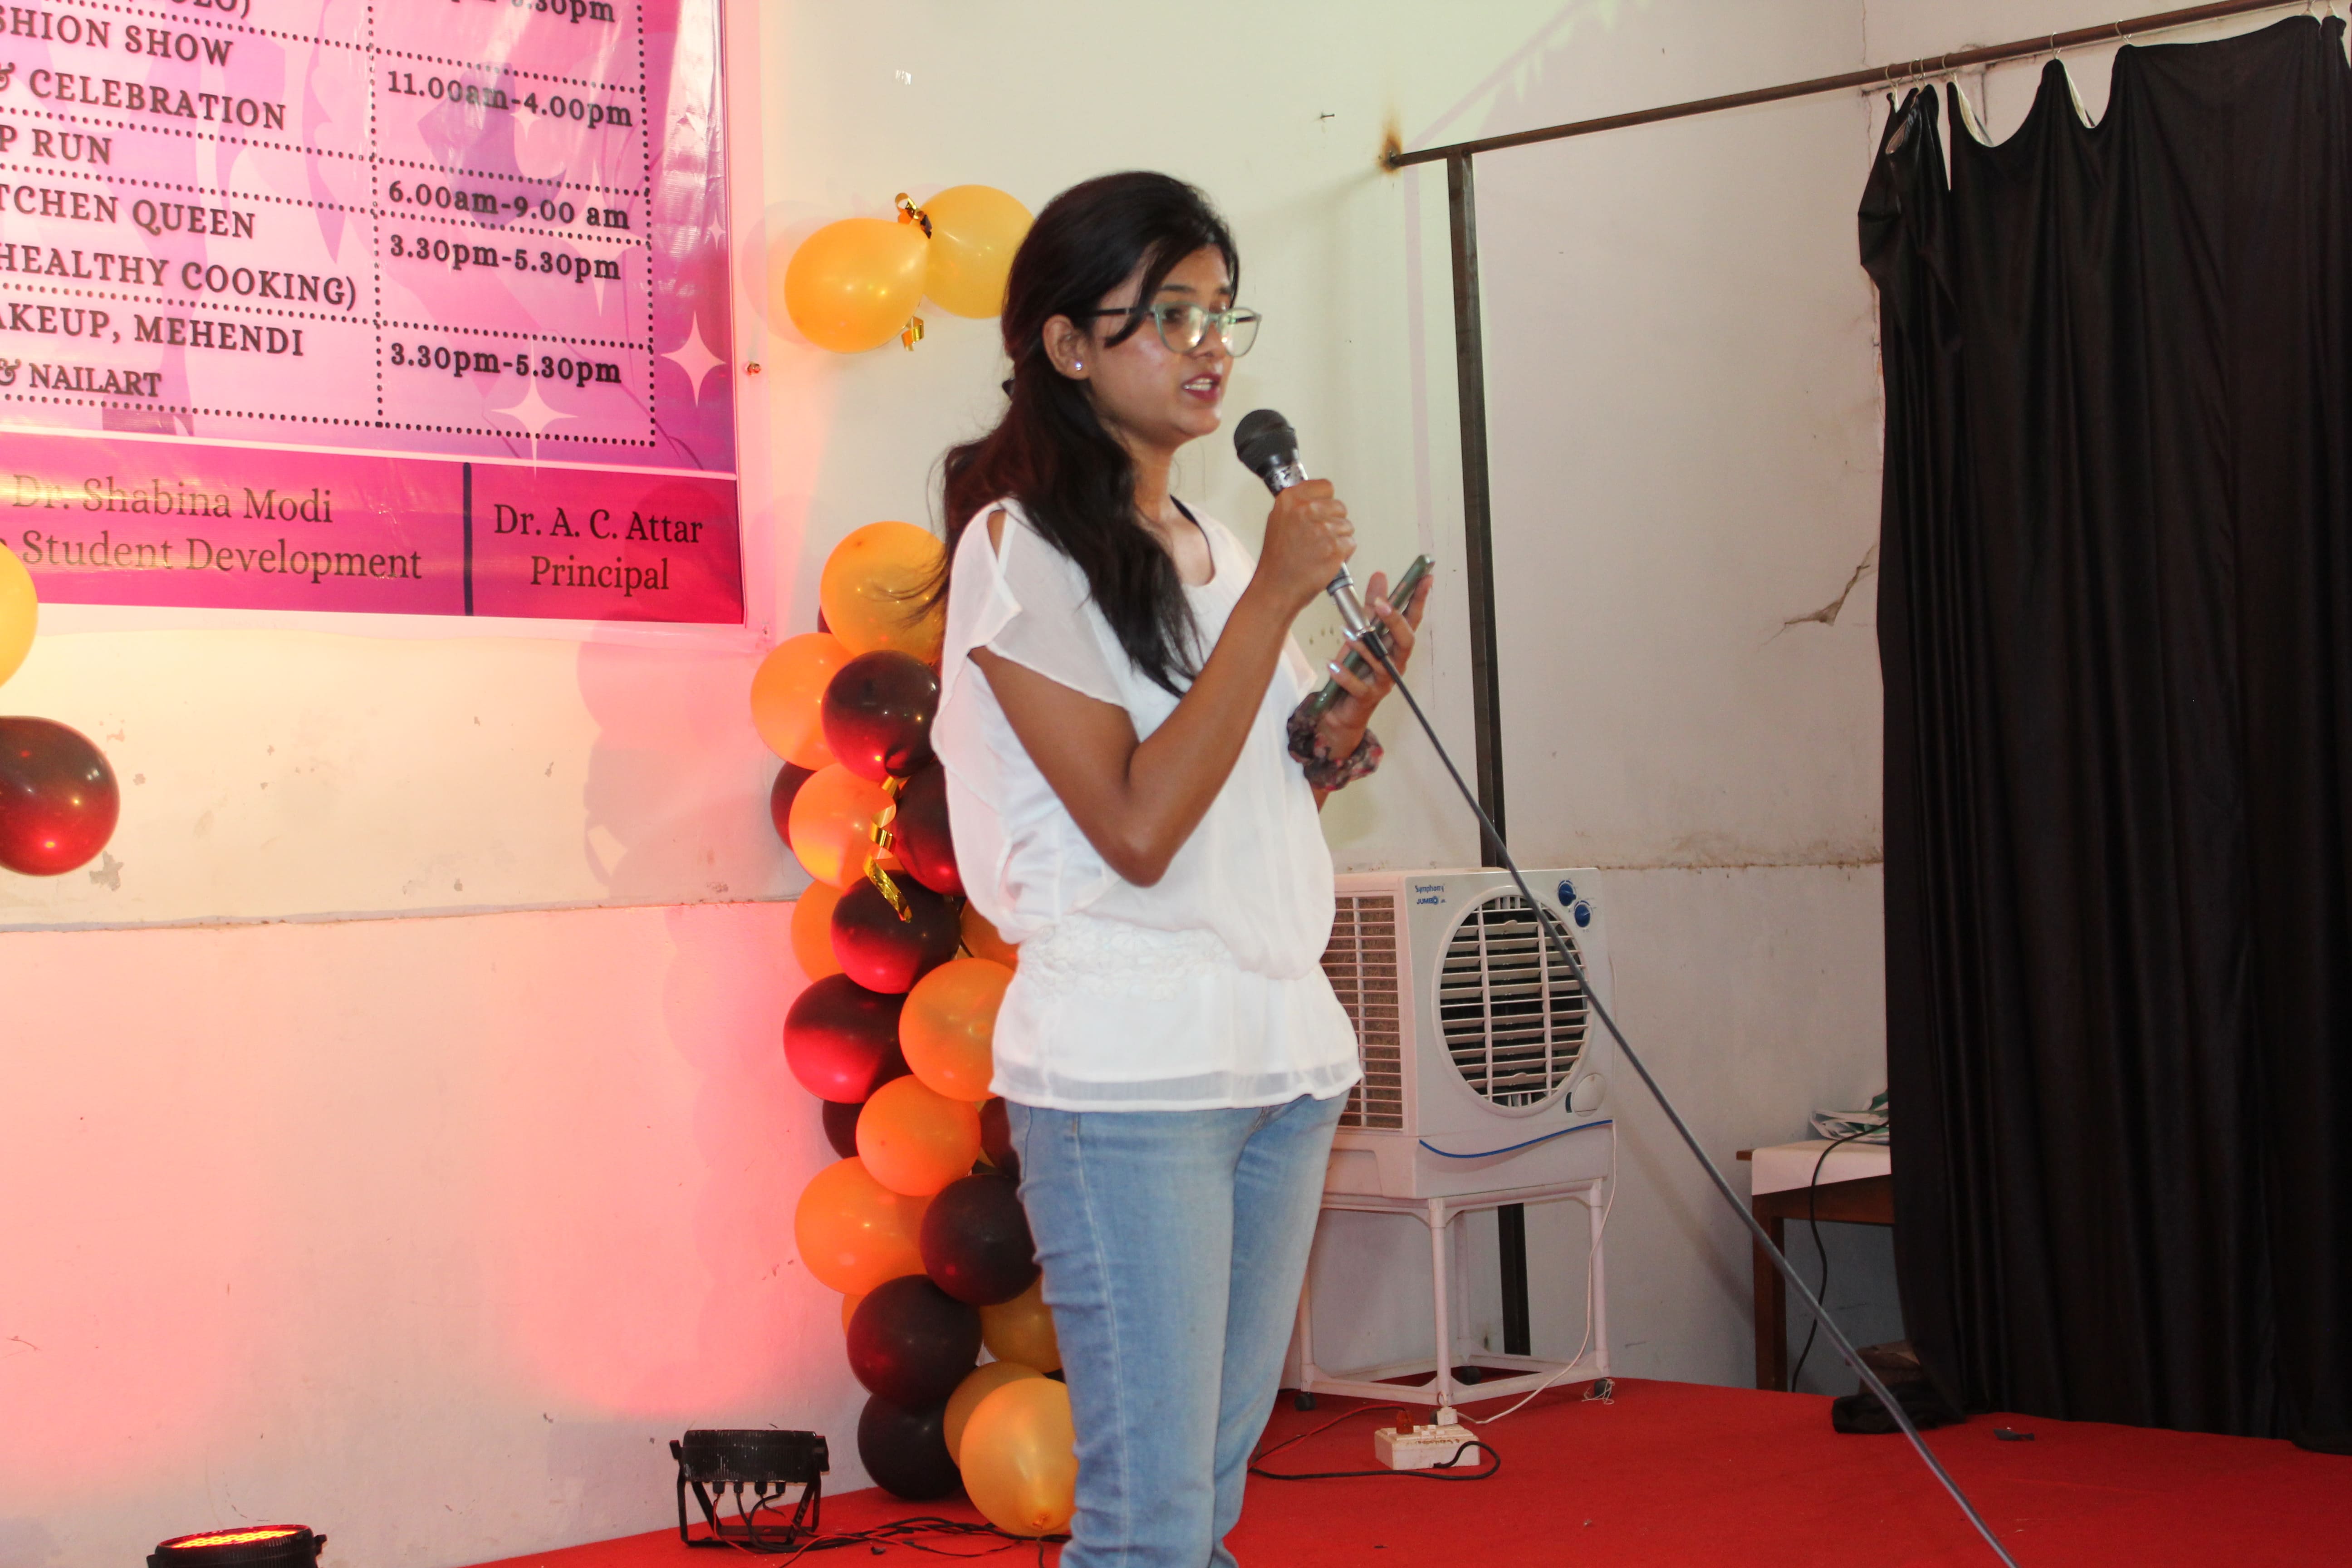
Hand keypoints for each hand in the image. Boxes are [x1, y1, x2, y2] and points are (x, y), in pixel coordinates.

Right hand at [1251, 480, 1354, 613]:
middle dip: (1334, 522)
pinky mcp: (1334, 547)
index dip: (1326, 502)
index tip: (1321, 512)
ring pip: (1347, 526)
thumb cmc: (1277, 561)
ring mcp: (1321, 529)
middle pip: (1339, 506)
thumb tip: (1315, 497)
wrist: (1276, 588)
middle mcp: (1306, 510)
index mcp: (1290, 499)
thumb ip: (1297, 505)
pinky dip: (1343, 555)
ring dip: (1338, 540)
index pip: (1325, 486)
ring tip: (1320, 551)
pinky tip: (1326, 560)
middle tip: (1318, 538)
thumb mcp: (1278, 521)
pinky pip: (1350, 544)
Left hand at [1319, 567, 1431, 746]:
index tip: (1426, 577)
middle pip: (1405, 641)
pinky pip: (1358, 686)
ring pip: (1381, 663)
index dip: (1420, 599)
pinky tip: (1332, 665)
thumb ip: (1371, 607)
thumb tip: (1380, 575)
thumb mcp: (1362, 633)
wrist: (1341, 707)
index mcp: (1396, 645)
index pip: (1412, 619)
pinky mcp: (1367, 697)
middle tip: (1382, 604)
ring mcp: (1383, 682)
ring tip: (1347, 632)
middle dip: (1396, 622)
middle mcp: (1395, 663)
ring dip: (1364, 647)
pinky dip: (1345, 676)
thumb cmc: (1356, 668)